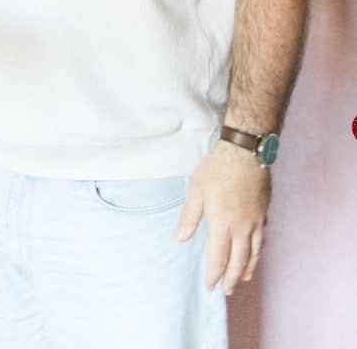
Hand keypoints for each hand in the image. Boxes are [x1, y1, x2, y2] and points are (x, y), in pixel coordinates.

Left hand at [175, 139, 270, 294]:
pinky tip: (255, 253)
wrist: (246, 152)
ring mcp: (255, 221)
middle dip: (231, 278)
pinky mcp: (263, 212)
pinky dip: (258, 252)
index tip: (210, 285)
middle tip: (226, 291)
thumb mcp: (196, 189)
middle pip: (238, 260)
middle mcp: (241, 227)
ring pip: (254, 253)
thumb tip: (180, 238)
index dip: (214, 274)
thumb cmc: (218, 168)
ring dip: (247, 269)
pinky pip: (262, 239)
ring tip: (242, 279)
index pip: (218, 257)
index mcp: (222, 222)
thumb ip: (190, 216)